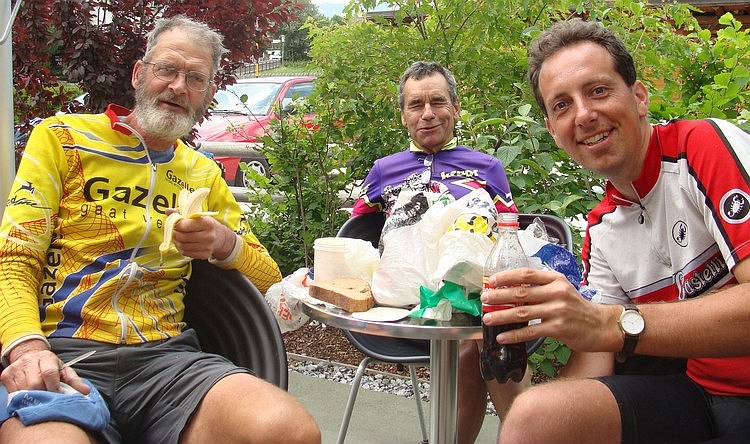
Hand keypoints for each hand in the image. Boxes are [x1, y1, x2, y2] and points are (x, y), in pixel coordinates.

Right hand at [1, 342, 90, 394]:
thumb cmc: (49, 367)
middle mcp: (29, 360)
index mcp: (46, 357)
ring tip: (39, 395)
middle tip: (48, 396)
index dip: (53, 386)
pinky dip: (22, 396)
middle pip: (35, 383)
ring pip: (24, 389)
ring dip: (33, 396)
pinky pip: (13, 392)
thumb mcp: (63, 370)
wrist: (30, 356)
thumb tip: (86, 391)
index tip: (57, 394)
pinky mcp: (6, 375)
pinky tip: (28, 394)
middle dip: (43, 393)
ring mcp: (16, 367)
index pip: (49, 373)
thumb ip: (74, 381)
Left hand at [168, 211, 234, 259]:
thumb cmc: (207, 225)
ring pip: (183, 246)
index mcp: (207, 223)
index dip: (177, 224)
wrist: (221, 238)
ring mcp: (207, 247)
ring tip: (177, 237)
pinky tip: (183, 243)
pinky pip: (186, 253)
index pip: (185, 225)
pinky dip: (181, 248)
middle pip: (183, 237)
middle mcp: (208, 236)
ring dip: (176, 242)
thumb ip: (182, 212)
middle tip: (174, 231)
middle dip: (175, 233)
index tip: (176, 223)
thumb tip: (167, 211)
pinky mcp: (204, 255)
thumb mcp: (198, 216)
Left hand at [481, 267, 618, 352]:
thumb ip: (541, 287)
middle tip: (484, 299)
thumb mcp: (562, 289)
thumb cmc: (576, 307)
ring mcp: (557, 310)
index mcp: (555, 279)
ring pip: (522, 311)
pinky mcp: (558, 328)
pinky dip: (514, 335)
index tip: (492, 281)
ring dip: (502, 315)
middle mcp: (556, 292)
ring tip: (488, 318)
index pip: (526, 274)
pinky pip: (530, 331)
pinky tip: (502, 336)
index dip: (506, 276)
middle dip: (498, 296)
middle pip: (521, 292)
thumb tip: (511, 289)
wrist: (600, 325)